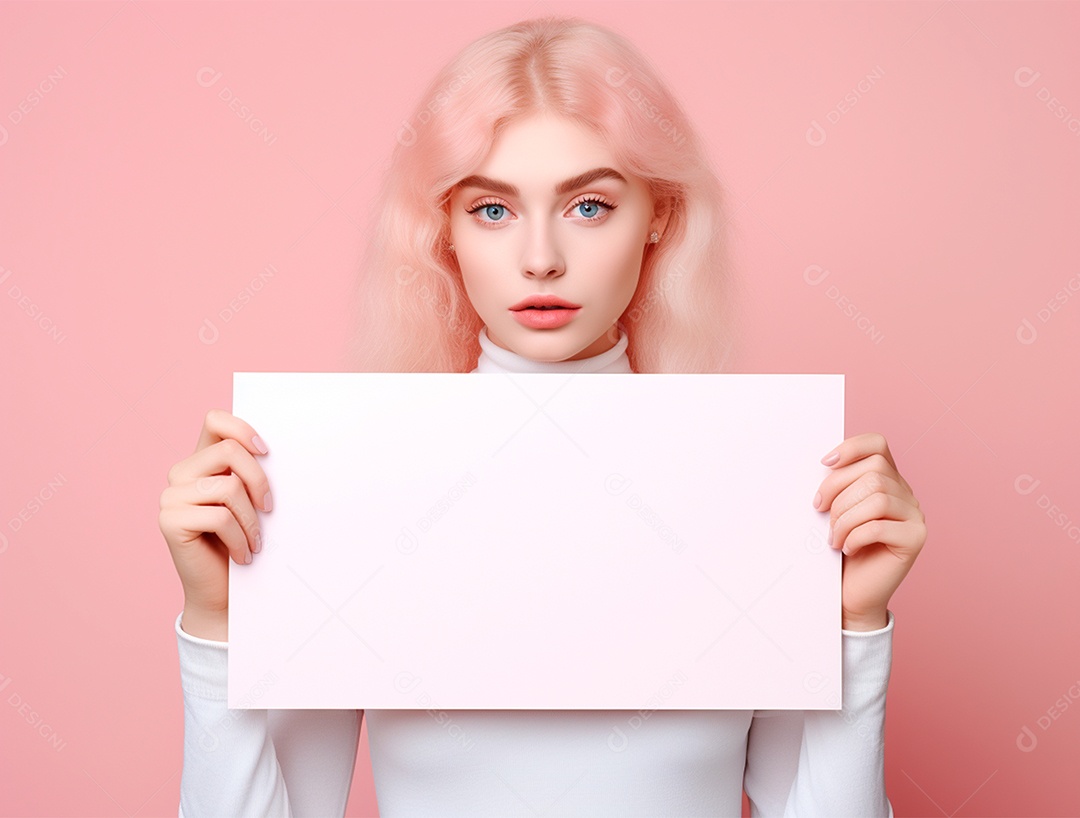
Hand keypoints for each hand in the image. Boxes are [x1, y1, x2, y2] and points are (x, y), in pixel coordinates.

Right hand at [158, 409, 272, 635]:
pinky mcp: (169, 521)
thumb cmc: (242, 543)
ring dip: (252, 519)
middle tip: (270, 509)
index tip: (267, 452)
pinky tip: (243, 555)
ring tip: (255, 541)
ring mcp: (171, 497)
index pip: (214, 420)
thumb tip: (274, 453)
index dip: (242, 429)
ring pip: (229, 487)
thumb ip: (250, 475)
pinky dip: (240, 539)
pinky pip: (220, 517)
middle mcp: (181, 474)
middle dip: (260, 480)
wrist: (222, 593)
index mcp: (201, 462)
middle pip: (229, 452)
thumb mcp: (250, 502)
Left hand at [813, 432, 925, 630]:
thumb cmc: (841, 550)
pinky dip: (855, 536)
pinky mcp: (915, 539)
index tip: (824, 463)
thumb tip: (824, 465)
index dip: (852, 447)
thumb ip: (838, 487)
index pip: (878, 445)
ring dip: (844, 518)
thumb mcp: (835, 511)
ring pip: (876, 498)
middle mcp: (906, 494)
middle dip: (837, 490)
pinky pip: (879, 526)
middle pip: (873, 472)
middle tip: (820, 512)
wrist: (852, 593)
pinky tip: (847, 548)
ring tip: (834, 537)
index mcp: (888, 480)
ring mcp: (915, 516)